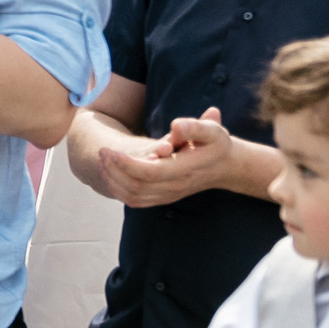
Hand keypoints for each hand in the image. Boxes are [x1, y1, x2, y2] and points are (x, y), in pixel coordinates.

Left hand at [96, 108, 235, 207]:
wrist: (226, 166)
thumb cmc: (216, 144)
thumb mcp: (212, 130)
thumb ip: (195, 127)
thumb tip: (176, 126)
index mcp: (185, 170)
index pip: (149, 173)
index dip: (125, 163)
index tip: (109, 150)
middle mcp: (175, 187)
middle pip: (136, 186)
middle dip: (114, 170)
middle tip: (102, 152)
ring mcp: (169, 196)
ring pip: (132, 196)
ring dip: (112, 180)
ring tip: (102, 162)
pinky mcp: (163, 199)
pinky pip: (135, 201)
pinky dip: (119, 190)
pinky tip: (110, 174)